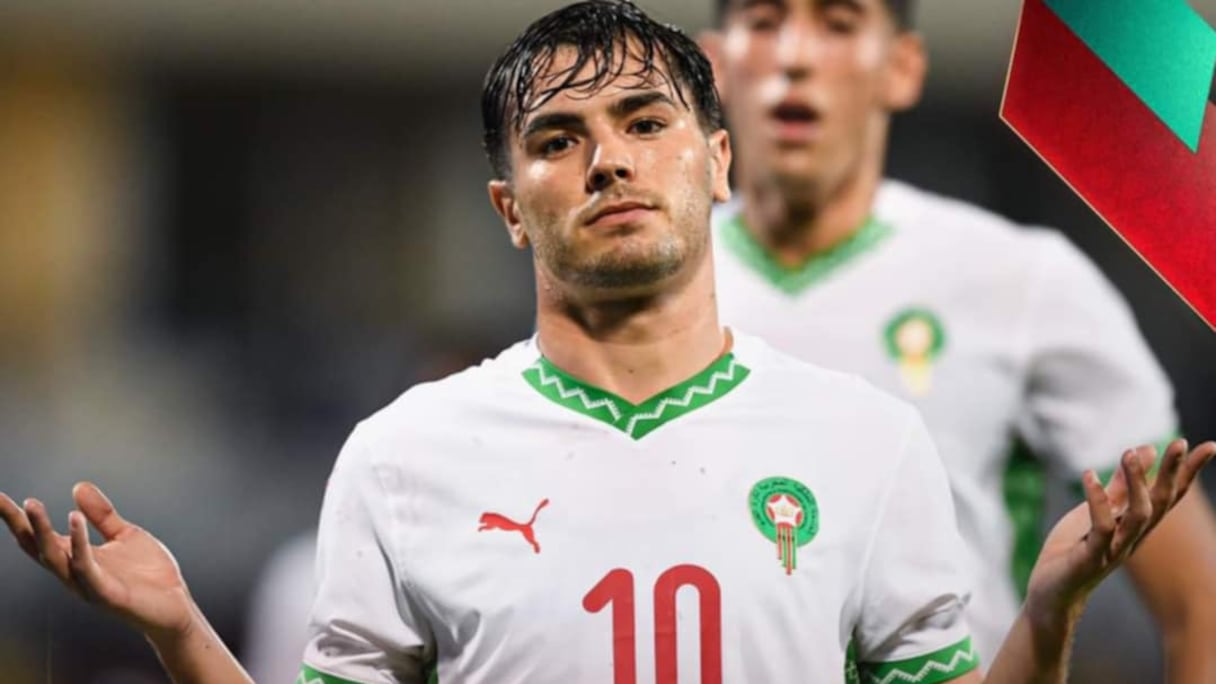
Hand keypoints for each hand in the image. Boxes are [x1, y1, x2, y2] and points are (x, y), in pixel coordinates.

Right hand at [0, 482, 194, 640]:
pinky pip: (86, 568)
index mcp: (76, 558)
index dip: (18, 518)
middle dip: (19, 524)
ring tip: (31, 504)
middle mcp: (74, 572)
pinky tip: (72, 519)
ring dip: (41, 531)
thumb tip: (77, 486)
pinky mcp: (107, 594)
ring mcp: (88, 585)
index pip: (39, 537)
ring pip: (55, 557)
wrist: (176, 605)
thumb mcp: (124, 534)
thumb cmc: (149, 575)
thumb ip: (101, 514)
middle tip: (0, 499)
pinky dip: (78, 544)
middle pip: (37, 547)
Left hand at [1026, 439, 1215, 618]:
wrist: (1052, 593)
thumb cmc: (1075, 549)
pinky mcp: (1091, 558)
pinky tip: (1089, 475)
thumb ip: (1121, 485)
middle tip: (1180, 442)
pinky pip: (1101, 529)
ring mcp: (1114, 549)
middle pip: (1160, 503)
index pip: (1169, 495)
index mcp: (1136, 525)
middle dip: (1172, 473)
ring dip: (1136, 483)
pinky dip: (1098, 502)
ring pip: (1138, 515)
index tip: (1209, 446)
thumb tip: (1145, 450)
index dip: (1188, 472)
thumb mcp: (1100, 509)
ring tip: (1128, 452)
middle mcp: (1132, 537)